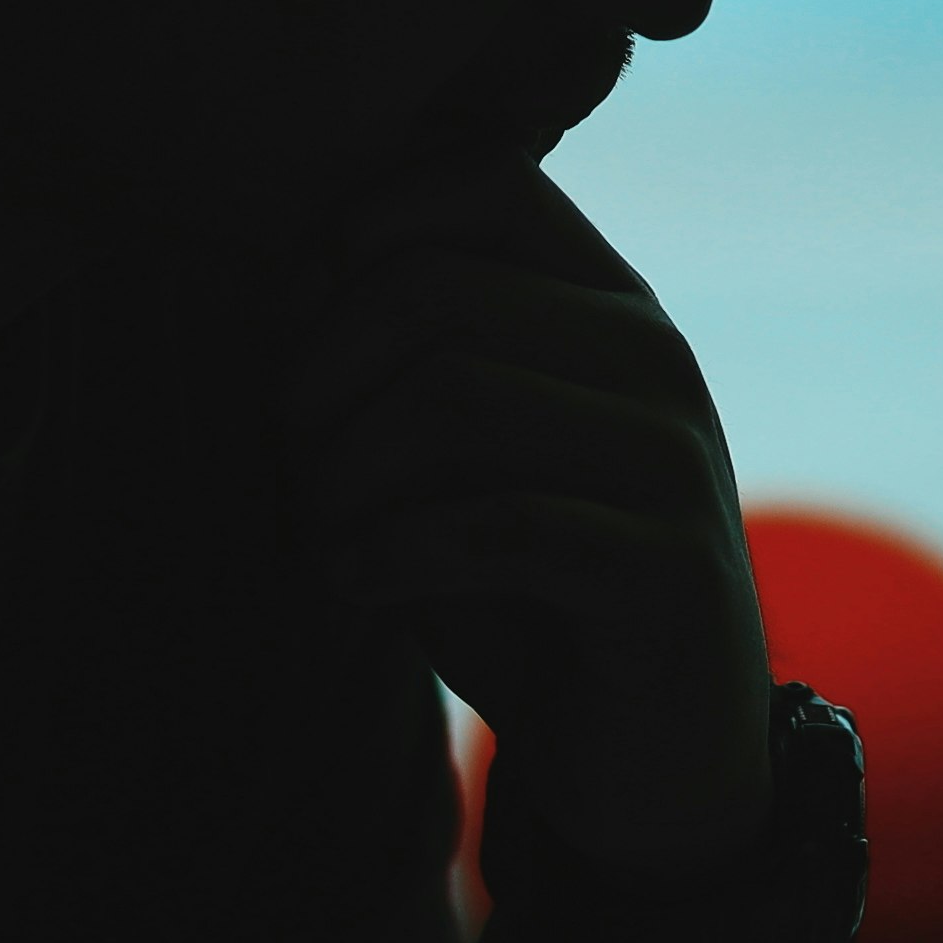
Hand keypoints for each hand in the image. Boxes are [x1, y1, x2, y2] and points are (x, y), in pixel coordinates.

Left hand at [294, 165, 770, 877]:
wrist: (653, 760)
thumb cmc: (526, 596)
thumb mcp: (458, 463)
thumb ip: (398, 366)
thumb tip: (273, 288)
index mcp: (608, 305)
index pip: (484, 181)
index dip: (358, 229)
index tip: (288, 328)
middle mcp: (655, 359)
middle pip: (436, 291)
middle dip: (320, 379)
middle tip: (287, 468)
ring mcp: (670, 460)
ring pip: (457, 397)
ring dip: (343, 475)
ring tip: (318, 535)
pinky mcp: (665, 571)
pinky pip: (497, 524)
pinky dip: (390, 553)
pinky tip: (350, 587)